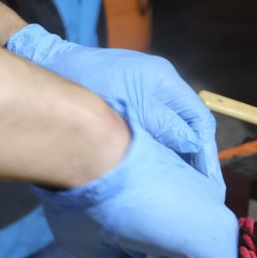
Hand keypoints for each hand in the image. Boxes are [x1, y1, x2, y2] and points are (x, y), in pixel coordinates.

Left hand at [8, 24, 222, 192]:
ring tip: (182, 190)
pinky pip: (155, 130)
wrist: (48, 64)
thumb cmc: (84, 84)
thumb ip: (162, 126)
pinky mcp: (130, 102)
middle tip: (200, 193)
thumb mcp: (127, 110)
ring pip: (174, 131)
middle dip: (196, 160)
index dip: (205, 154)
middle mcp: (160, 84)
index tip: (207, 184)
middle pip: (190, 127)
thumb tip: (192, 147)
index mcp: (164, 80)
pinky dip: (160, 152)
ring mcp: (145, 92)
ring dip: (179, 159)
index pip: (199, 121)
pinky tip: (157, 174)